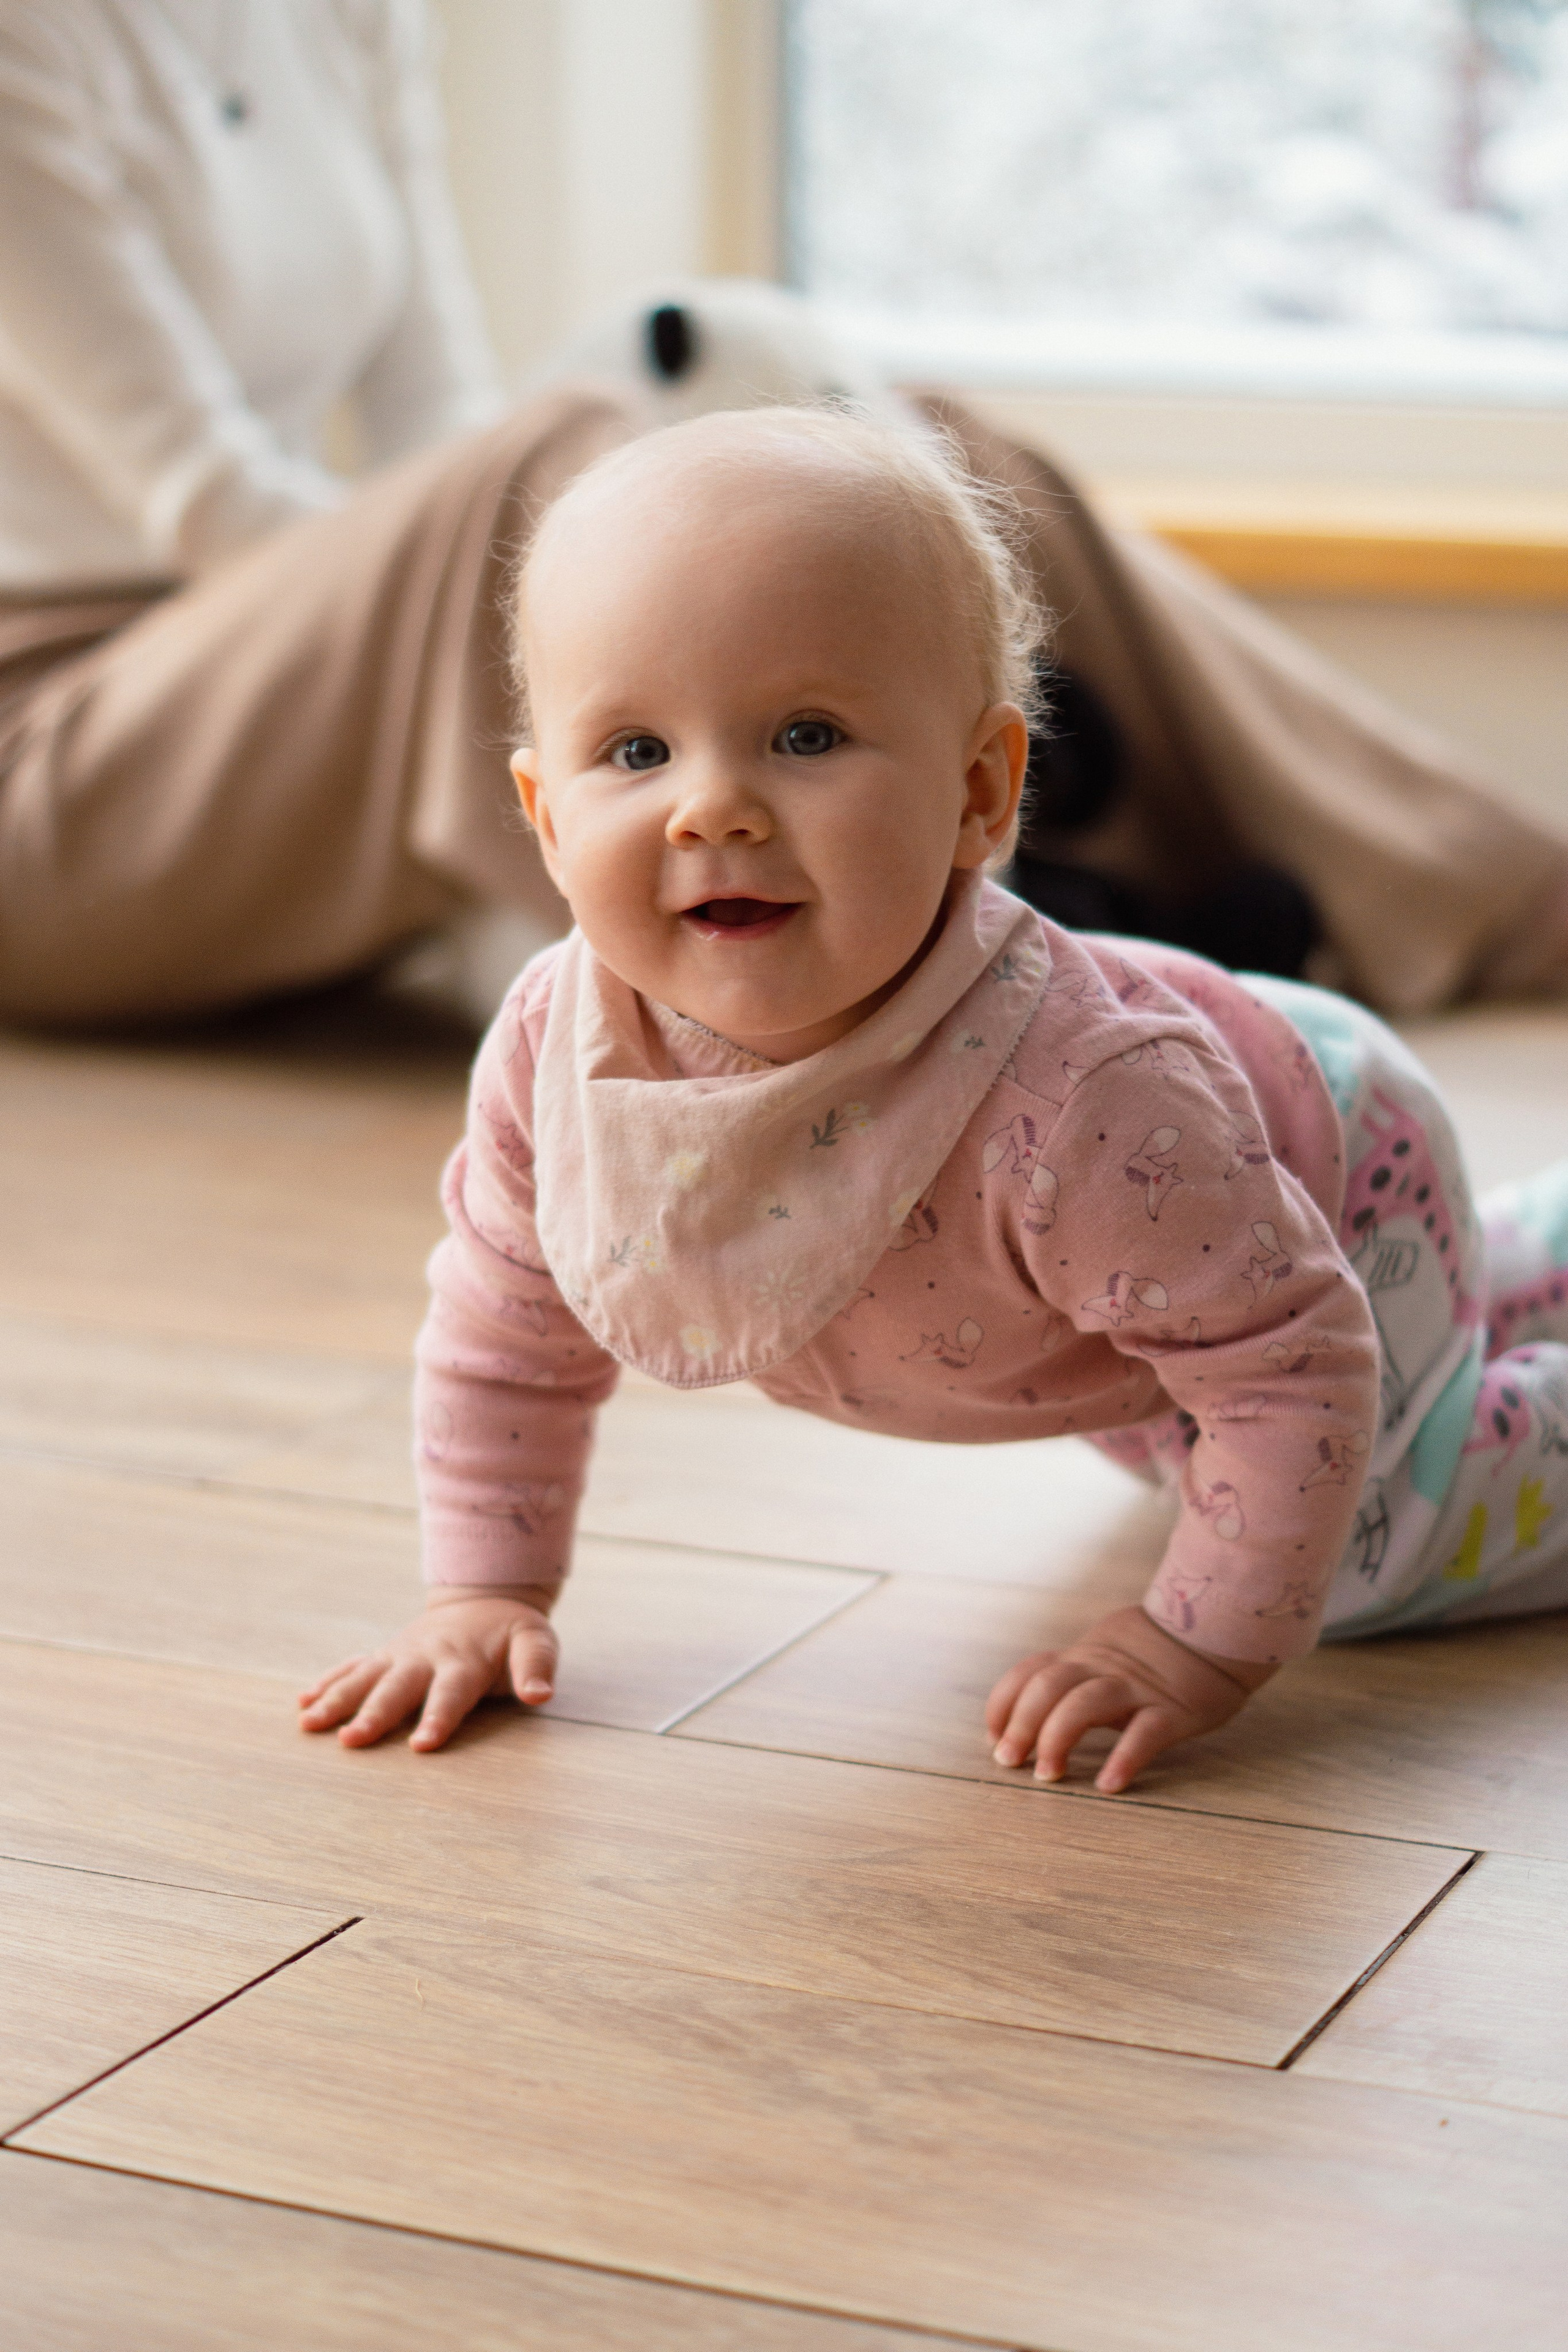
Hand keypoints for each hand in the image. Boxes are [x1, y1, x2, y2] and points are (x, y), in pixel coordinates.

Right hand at [298, 1584, 558, 1753]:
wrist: (484, 1597)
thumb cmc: (512, 1632)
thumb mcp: (535, 1641)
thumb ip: (536, 1666)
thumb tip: (540, 1694)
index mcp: (464, 1659)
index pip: (451, 1692)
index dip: (438, 1717)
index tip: (421, 1745)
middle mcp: (426, 1657)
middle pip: (398, 1688)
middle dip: (374, 1714)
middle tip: (350, 1741)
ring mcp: (400, 1655)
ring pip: (364, 1678)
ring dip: (337, 1700)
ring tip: (309, 1723)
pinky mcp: (385, 1655)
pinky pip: (352, 1667)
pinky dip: (328, 1682)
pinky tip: (303, 1702)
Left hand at [984, 1603, 1275, 1794]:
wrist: (1216, 1630)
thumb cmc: (1155, 1653)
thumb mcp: (1105, 1653)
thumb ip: (1073, 1675)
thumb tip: (1031, 1710)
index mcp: (1083, 1657)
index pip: (1029, 1672)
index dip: (1003, 1703)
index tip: (993, 1737)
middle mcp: (1103, 1669)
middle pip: (1048, 1686)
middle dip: (1022, 1724)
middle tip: (1009, 1762)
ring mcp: (1137, 1688)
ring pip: (1085, 1704)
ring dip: (1058, 1739)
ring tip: (1048, 1776)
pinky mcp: (1172, 1710)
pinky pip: (1144, 1734)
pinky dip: (1123, 1759)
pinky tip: (1109, 1784)